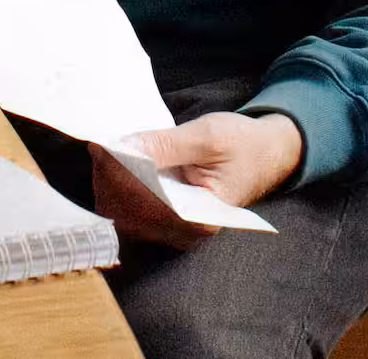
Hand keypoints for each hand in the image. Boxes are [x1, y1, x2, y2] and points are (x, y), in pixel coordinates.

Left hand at [90, 111, 302, 250]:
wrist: (269, 153)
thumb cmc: (243, 144)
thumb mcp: (208, 136)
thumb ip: (168, 144)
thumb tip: (128, 146)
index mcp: (201, 218)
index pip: (146, 203)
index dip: (119, 175)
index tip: (102, 148)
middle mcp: (187, 231)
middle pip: (131, 213)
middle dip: (109, 179)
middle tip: (99, 146)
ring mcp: (177, 228)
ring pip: (127, 215)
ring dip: (110, 184)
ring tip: (104, 152)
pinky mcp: (170, 218)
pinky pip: (134, 211)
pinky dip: (119, 188)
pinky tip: (113, 165)